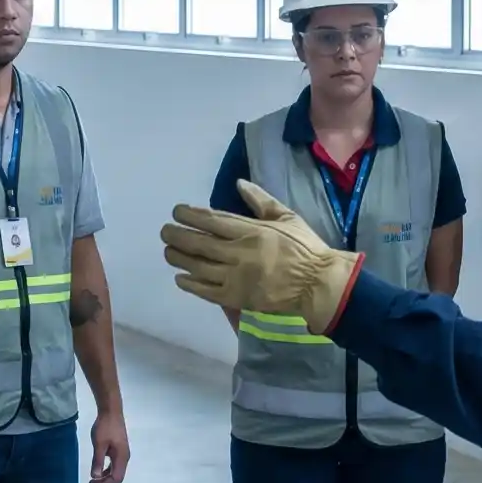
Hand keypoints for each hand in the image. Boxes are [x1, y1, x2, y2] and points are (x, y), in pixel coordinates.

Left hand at [88, 411, 129, 482]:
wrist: (111, 412)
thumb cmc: (105, 427)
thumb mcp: (99, 444)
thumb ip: (97, 461)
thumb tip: (95, 477)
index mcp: (122, 457)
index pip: (116, 478)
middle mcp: (124, 457)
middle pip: (117, 477)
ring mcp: (122, 453)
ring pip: (115, 471)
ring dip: (104, 479)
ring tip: (92, 482)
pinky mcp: (118, 449)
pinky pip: (113, 465)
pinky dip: (106, 471)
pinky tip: (97, 473)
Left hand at [161, 179, 363, 335]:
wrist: (317, 284)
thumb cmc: (304, 247)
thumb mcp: (286, 216)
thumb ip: (261, 200)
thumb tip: (238, 183)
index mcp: (251, 231)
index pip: (211, 221)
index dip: (189, 215)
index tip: (176, 211)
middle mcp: (238, 253)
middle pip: (198, 243)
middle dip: (176, 236)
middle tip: (164, 231)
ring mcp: (235, 278)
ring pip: (197, 267)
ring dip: (179, 258)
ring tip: (168, 252)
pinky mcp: (236, 298)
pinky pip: (206, 291)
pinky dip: (190, 284)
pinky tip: (180, 278)